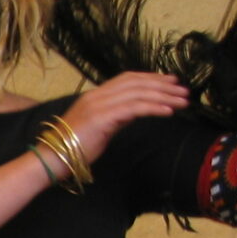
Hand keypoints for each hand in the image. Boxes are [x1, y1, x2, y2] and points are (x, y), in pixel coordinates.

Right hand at [60, 72, 188, 165]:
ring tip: (182, 102)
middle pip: (136, 83)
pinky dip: (153, 108)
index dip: (151, 78)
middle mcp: (97, 96)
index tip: (171, 83)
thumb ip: (117, 116)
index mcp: (95, 96)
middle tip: (183, 91)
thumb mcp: (100, 127)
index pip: (128, 79)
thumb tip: (138, 110)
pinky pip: (134, 108)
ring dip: (164, 97)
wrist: (53, 159)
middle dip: (163, 86)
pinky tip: (168, 111)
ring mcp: (98, 105)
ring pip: (138, 94)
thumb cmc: (73, 148)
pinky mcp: (102, 118)